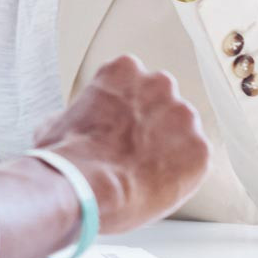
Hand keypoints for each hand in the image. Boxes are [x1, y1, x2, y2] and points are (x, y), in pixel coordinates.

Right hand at [29, 54, 211, 234]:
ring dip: (169, 147)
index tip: (118, 124)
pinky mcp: (200, 150)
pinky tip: (155, 184)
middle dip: (153, 122)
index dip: (125, 107)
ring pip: (183, 131)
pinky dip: (180, 173)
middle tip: (132, 148)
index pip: (134, 81)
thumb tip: (78, 122)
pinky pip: (195, 161)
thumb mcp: (57, 120)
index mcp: (124, 70)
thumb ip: (82, 112)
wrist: (84, 186)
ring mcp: (184, 117)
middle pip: (164, 101)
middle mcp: (160, 85)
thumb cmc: (67, 156)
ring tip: (143, 171)